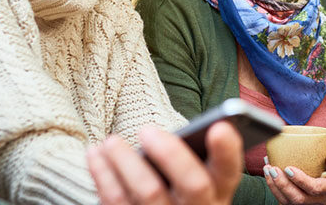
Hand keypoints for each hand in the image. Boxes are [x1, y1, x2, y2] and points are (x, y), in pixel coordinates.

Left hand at [86, 122, 242, 204]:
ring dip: (126, 162)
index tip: (218, 127)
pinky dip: (103, 175)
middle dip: (171, 154)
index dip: (228, 151)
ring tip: (111, 141)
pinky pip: (117, 202)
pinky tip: (95, 156)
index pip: (229, 171)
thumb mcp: (192, 179)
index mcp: (218, 192)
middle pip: (194, 185)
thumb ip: (186, 158)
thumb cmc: (174, 190)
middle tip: (146, 130)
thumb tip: (156, 135)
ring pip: (150, 193)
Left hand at [263, 149, 325, 204]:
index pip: (315, 189)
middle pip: (298, 199)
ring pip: (288, 202)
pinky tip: (267, 172)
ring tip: (267, 169)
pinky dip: (273, 187)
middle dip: (282, 185)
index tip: (288, 168)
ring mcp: (309, 203)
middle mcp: (320, 199)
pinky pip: (283, 199)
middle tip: (272, 168)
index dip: (300, 180)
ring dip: (274, 186)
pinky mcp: (299, 202)